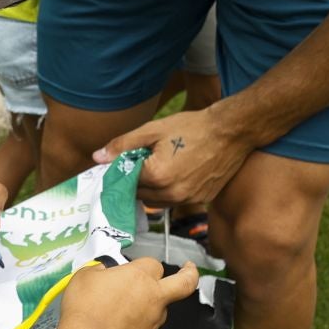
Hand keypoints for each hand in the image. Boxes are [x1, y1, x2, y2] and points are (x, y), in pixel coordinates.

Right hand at [59, 258, 200, 328]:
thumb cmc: (85, 307)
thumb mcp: (84, 277)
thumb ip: (99, 271)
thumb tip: (104, 272)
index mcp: (139, 276)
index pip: (152, 263)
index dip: (143, 265)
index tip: (132, 269)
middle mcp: (153, 297)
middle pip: (184, 283)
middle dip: (190, 274)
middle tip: (190, 269)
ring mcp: (153, 321)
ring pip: (160, 309)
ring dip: (150, 306)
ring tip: (122, 312)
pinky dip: (135, 327)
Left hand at [96, 106, 257, 209]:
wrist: (230, 131)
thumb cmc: (192, 127)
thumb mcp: (153, 130)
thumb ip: (123, 145)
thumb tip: (98, 158)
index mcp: (157, 177)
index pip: (126, 182)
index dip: (124, 171)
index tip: (125, 162)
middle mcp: (172, 194)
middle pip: (141, 195)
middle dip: (138, 180)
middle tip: (145, 160)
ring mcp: (189, 199)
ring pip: (158, 201)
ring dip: (153, 187)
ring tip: (162, 164)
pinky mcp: (202, 199)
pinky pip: (176, 200)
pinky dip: (171, 190)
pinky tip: (178, 170)